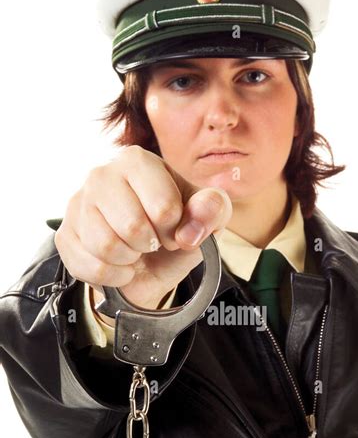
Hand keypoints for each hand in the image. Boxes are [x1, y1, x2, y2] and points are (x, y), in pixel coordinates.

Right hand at [55, 145, 231, 314]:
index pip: (164, 207)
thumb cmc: (176, 229)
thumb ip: (212, 210)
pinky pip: (91, 266)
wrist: (148, 263)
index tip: (173, 229)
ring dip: (130, 260)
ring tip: (135, 251)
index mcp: (137, 161)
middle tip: (152, 242)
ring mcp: (77, 204)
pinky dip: (114, 276)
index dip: (175, 230)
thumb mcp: (206, 218)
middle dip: (151, 245)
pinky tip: (119, 265)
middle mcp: (101, 174)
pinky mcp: (65, 235)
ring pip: (106, 246)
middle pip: (132, 227)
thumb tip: (190, 231)